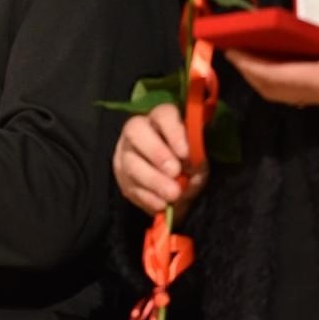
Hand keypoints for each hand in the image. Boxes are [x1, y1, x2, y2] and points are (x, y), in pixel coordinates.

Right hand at [113, 102, 207, 218]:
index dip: (174, 132)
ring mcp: (126, 153)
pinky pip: (129, 186)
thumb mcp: (197, 159)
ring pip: (131, 162)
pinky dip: (148, 198)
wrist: (171, 183)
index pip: (163, 115)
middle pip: (136, 131)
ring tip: (172, 194)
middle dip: (156, 153)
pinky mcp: (121, 177)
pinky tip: (162, 204)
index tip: (186, 153)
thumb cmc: (187, 163)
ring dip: (153, 180)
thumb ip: (197, 161)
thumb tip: (191, 171)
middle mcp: (138, 131)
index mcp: (161, 119)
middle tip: (175, 172)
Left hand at [225, 16, 318, 125]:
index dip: (250, 65)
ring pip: (283, 91)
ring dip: (261, 75)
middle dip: (248, 71)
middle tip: (230, 48)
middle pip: (274, 88)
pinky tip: (279, 60)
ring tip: (248, 51)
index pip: (278, 76)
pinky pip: (298, 89)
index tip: (230, 49)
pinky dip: (279, 76)